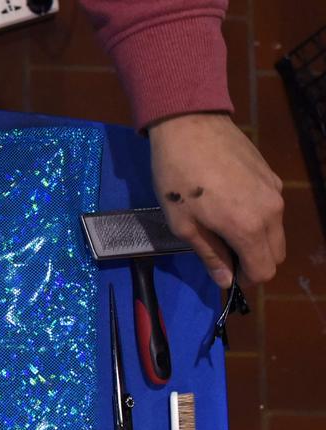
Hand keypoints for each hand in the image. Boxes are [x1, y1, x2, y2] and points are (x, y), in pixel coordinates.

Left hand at [149, 113, 284, 288]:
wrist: (189, 125)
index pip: (263, 271)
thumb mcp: (183, 224)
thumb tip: (226, 281)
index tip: (226, 274)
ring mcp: (275, 191)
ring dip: (257, 241)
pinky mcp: (272, 176)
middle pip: (276, 254)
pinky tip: (230, 205)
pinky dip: (259, 218)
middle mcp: (272, 211)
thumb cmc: (177, 179)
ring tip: (223, 229)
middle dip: (253, 262)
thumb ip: (210, 254)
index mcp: (249, 228)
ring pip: (276, 232)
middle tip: (223, 253)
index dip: (245, 279)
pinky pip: (272, 209)